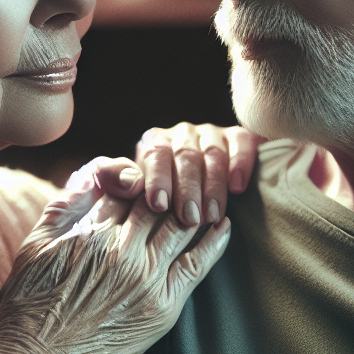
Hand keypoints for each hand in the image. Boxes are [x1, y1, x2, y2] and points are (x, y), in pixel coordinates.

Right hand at [0, 169, 229, 353]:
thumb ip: (65, 205)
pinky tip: (224, 225)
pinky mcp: (162, 308)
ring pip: (180, 227)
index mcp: (91, 231)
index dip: (137, 178)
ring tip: (207, 196)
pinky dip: (214, 242)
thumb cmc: (29, 306)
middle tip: (182, 180)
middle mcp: (121, 251)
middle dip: (168, 188)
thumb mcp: (35, 244)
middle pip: (157, 203)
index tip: (144, 179)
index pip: (126, 188)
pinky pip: (197, 265)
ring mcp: (145, 279)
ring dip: (194, 207)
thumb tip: (94, 176)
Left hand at [135, 123, 263, 226]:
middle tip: (189, 219)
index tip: (159, 205)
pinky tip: (237, 187)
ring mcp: (211, 135)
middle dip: (187, 190)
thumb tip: (130, 181)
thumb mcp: (125, 189)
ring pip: (213, 154)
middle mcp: (182, 134)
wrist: (189, 196)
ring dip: (213, 186)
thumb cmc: (154, 200)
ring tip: (212, 216)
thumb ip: (112, 180)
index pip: (154, 154)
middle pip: (185, 156)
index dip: (157, 179)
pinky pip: (242, 143)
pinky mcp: (238, 138)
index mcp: (154, 142)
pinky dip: (240, 163)